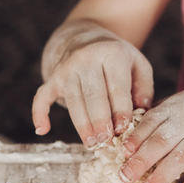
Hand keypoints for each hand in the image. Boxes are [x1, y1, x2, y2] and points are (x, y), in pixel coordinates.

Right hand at [32, 25, 153, 146]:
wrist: (84, 38)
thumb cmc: (116, 58)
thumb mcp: (137, 64)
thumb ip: (144, 87)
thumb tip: (142, 111)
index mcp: (112, 54)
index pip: (117, 87)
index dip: (120, 110)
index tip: (123, 130)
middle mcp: (87, 58)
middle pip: (94, 96)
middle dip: (100, 121)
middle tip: (106, 142)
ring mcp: (67, 68)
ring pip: (74, 101)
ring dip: (81, 125)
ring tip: (91, 144)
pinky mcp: (53, 77)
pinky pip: (42, 96)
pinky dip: (39, 113)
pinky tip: (42, 130)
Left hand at [118, 78, 183, 182]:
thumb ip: (162, 118)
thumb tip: (132, 141)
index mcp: (175, 107)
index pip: (150, 122)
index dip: (135, 138)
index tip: (122, 152)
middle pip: (161, 141)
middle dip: (141, 160)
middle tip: (124, 176)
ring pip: (180, 158)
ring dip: (161, 177)